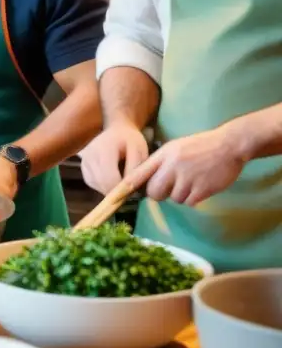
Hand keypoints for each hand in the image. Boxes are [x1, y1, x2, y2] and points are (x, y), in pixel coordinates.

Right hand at [79, 121, 149, 194]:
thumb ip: (135, 168)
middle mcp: (90, 155)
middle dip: (117, 190)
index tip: (133, 190)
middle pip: (101, 184)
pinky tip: (112, 176)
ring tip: (121, 178)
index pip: (109, 178)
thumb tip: (129, 188)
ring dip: (110, 188)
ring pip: (97, 185)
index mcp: (104, 149)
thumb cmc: (130, 140)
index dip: (121, 189)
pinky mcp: (83, 167)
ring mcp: (84, 161)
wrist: (117, 130)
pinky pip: (93, 183)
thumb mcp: (139, 151)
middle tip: (130, 187)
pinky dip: (103, 185)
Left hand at [129, 126, 245, 205]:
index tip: (118, 195)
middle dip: (160, 194)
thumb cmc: (200, 146)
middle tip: (170, 187)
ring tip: (192, 181)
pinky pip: (189, 202)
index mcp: (163, 155)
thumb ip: (160, 163)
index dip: (128, 186)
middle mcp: (172, 167)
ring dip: (181, 195)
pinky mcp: (202, 189)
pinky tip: (201, 185)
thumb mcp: (174, 148)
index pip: (139, 173)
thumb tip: (144, 181)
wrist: (228, 145)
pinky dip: (193, 198)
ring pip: (174, 199)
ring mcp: (187, 178)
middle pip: (154, 193)